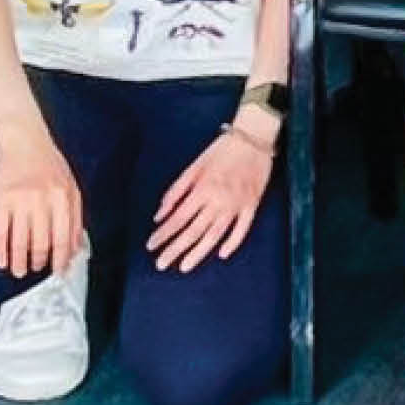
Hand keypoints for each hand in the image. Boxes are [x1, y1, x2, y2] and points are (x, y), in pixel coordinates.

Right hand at [0, 132, 85, 278]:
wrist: (23, 139)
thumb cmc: (48, 163)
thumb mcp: (70, 185)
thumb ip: (74, 215)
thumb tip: (75, 246)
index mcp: (64, 198)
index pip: (65, 238)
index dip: (62, 259)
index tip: (60, 273)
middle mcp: (44, 201)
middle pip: (42, 243)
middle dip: (40, 262)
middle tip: (37, 269)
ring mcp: (21, 200)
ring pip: (20, 241)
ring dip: (20, 261)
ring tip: (19, 271)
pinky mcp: (0, 199)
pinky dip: (0, 251)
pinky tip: (1, 261)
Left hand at [147, 118, 274, 270]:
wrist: (253, 138)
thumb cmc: (221, 150)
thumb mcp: (193, 166)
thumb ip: (175, 191)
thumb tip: (160, 215)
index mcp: (202, 189)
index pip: (178, 218)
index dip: (163, 234)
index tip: (151, 246)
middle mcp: (219, 200)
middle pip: (194, 231)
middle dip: (175, 249)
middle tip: (161, 264)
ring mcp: (237, 204)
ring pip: (216, 234)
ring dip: (199, 252)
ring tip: (185, 266)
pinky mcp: (253, 204)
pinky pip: (243, 228)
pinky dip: (233, 242)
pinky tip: (222, 254)